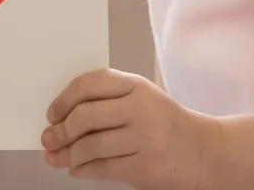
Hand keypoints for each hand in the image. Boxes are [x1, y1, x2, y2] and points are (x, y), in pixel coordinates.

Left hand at [42, 69, 221, 189]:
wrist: (204, 153)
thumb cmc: (164, 125)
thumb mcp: (142, 100)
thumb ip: (106, 102)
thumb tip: (58, 121)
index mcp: (137, 86)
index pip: (90, 83)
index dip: (64, 98)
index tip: (52, 113)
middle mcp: (141, 109)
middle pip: (84, 116)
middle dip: (60, 131)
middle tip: (49, 139)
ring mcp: (144, 138)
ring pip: (90, 146)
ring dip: (69, 154)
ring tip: (61, 158)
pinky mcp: (145, 166)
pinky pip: (101, 168)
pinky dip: (82, 169)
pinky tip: (77, 168)